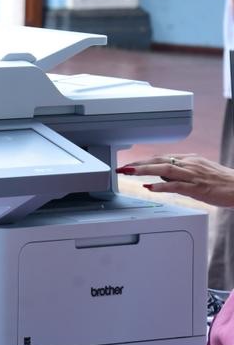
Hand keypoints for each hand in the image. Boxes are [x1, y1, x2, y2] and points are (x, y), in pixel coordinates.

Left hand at [118, 155, 233, 207]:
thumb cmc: (222, 183)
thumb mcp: (199, 173)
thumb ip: (180, 174)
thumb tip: (162, 177)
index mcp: (190, 160)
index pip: (162, 157)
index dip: (144, 160)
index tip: (130, 164)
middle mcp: (190, 164)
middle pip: (159, 160)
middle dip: (139, 164)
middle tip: (122, 168)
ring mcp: (193, 175)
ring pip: (164, 169)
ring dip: (144, 170)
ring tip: (129, 172)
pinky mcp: (197, 188)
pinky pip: (176, 186)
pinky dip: (161, 186)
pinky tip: (150, 188)